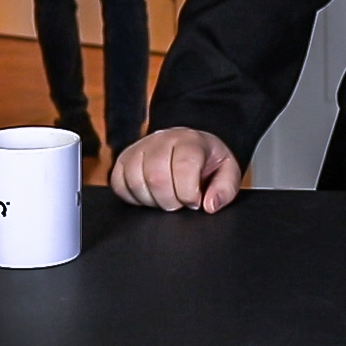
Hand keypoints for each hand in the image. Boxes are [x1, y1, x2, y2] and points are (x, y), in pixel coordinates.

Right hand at [109, 128, 241, 212]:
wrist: (187, 146)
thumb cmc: (206, 162)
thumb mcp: (227, 171)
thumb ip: (225, 189)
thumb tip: (210, 205)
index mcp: (190, 140)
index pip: (183, 166)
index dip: (188, 192)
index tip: (194, 202)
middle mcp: (162, 139)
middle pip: (156, 176)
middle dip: (169, 200)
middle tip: (179, 203)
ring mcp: (139, 148)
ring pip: (135, 181)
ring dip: (151, 200)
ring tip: (166, 199)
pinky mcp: (123, 159)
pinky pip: (118, 184)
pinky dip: (133, 197)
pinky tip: (149, 195)